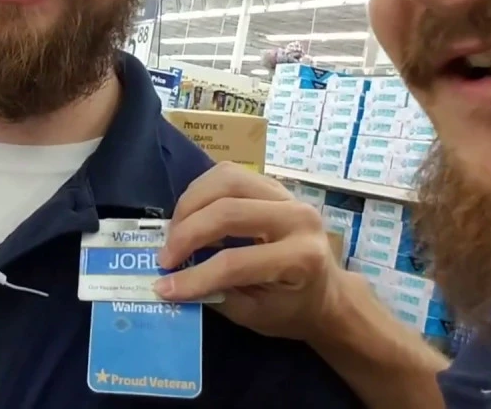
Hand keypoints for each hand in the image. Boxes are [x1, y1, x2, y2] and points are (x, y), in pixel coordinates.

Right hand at [154, 163, 346, 341]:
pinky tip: (190, 215)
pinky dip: (201, 192)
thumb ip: (215, 295)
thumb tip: (169, 283)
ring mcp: (287, 194)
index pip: (235, 263)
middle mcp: (298, 218)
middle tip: (165, 258)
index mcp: (301, 258)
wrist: (327, 292)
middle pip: (228, 211)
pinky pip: (229, 175)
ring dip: (189, 205)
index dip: (194, 276)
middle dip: (186, 234)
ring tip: (174, 233)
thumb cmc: (292, 309)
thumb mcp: (255, 315)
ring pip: (225, 181)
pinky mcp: (273, 184)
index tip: (163, 287)